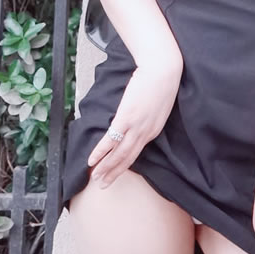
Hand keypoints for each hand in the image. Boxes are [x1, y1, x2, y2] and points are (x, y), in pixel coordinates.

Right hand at [87, 63, 181, 187]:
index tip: (115, 171)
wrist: (162, 69)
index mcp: (153, 129)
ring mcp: (136, 126)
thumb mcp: (157, 103)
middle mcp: (145, 133)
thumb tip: (135, 117)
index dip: (124, 164)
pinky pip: (111, 140)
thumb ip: (147, 114)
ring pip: (119, 153)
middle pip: (128, 157)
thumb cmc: (161, 81)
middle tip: (103, 184)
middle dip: (114, 172)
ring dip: (106, 167)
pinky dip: (100, 152)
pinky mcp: (126, 118)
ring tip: (95, 177)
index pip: (136, 152)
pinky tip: (92, 160)